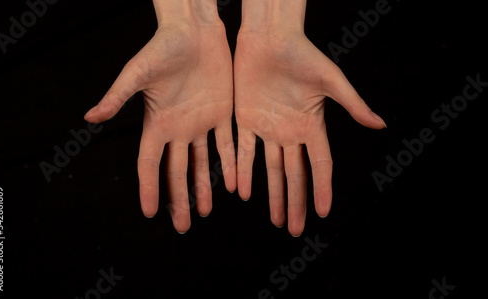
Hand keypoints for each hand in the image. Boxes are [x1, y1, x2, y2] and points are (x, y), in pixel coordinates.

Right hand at [84, 1, 235, 233]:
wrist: (194, 30)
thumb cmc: (162, 48)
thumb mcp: (137, 73)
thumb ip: (117, 97)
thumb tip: (89, 117)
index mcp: (157, 123)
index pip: (149, 164)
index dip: (149, 188)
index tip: (150, 212)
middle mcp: (178, 128)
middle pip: (177, 171)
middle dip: (179, 199)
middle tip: (182, 226)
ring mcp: (201, 123)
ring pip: (202, 163)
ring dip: (203, 188)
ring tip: (206, 212)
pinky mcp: (222, 113)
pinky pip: (228, 145)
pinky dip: (231, 165)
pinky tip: (234, 185)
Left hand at [234, 3, 385, 235]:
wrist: (268, 37)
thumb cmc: (302, 53)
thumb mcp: (330, 80)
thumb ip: (351, 104)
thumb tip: (380, 125)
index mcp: (312, 125)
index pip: (320, 165)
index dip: (321, 188)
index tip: (323, 212)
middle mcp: (290, 132)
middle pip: (295, 175)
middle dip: (296, 202)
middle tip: (295, 229)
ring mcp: (267, 128)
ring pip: (270, 170)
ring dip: (272, 195)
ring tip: (275, 220)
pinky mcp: (245, 121)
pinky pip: (242, 152)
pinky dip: (242, 172)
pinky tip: (241, 192)